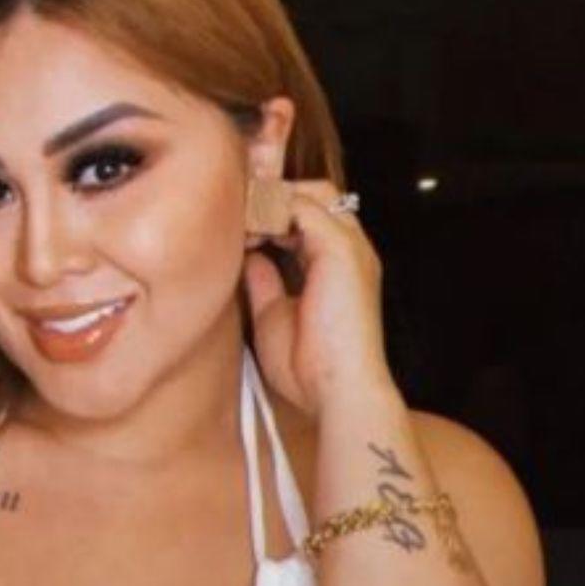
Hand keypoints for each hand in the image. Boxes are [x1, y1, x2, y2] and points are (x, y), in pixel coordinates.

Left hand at [242, 179, 396, 419]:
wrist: (338, 392)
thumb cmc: (309, 368)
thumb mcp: (273, 315)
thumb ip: (264, 281)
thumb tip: (250, 256)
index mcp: (338, 264)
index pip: (308, 214)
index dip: (271, 214)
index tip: (234, 232)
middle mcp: (350, 248)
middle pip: (313, 193)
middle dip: (272, 197)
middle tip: (235, 220)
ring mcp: (350, 245)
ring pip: (310, 193)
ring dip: (270, 202)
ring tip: (238, 227)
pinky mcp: (340, 250)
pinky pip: (302, 208)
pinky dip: (270, 213)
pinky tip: (246, 236)